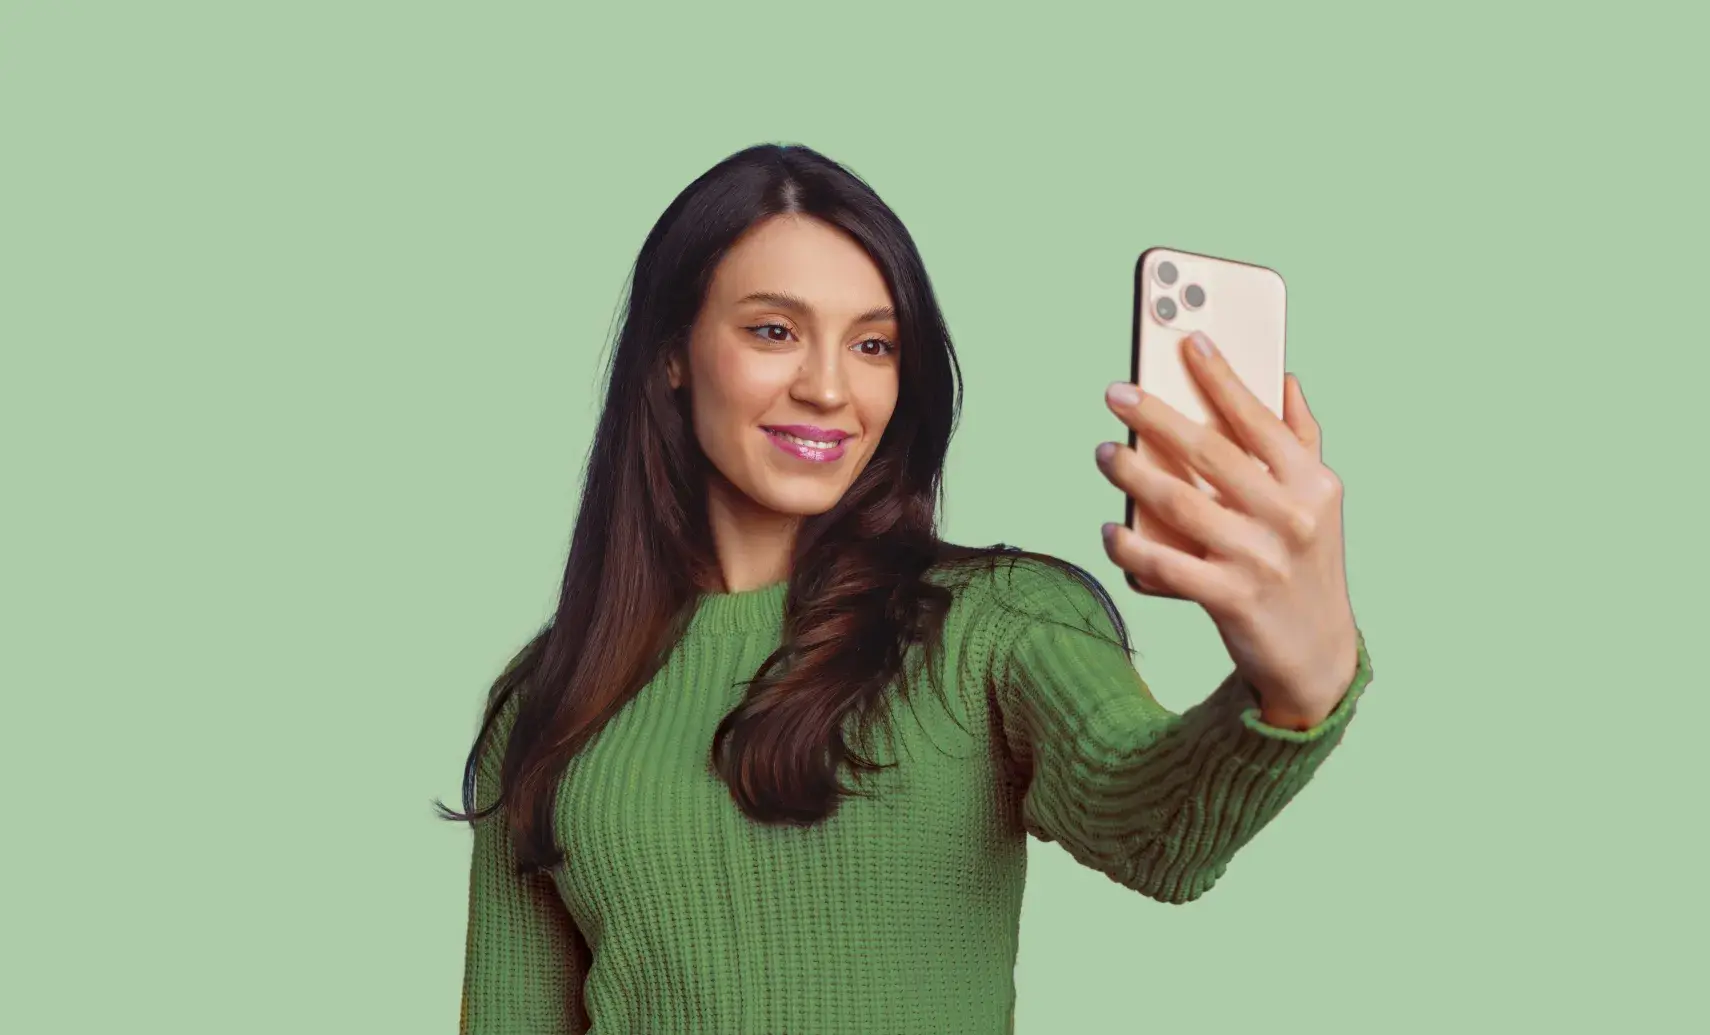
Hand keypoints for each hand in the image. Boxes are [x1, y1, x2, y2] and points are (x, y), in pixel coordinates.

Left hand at [1095, 331, 1357, 728]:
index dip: (1222, 377)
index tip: (1188, 341)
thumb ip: (1303, 439)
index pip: (1259, 419)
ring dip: (1133, 475)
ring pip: (1180, 504)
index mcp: (1312, 484)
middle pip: (1210, 454)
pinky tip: (1111, 530)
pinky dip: (1131, 546)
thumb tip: (1285, 376)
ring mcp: (1261, 560)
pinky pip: (1166, 565)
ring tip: (1104, 454)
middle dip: (1157, 418)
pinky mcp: (1232, 599)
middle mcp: (1290, 517)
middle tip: (1117, 393)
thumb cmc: (1307, 564)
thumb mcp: (1320, 502)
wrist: (1317, 656)